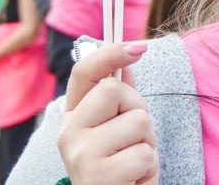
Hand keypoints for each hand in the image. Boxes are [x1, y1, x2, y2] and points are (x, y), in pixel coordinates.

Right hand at [57, 42, 158, 184]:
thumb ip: (119, 98)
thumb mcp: (118, 129)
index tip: (138, 46)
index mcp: (73, 117)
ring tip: (134, 161)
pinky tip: (134, 179)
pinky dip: (149, 167)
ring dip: (147, 143)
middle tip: (134, 138)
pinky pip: (143, 153)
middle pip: (115, 90)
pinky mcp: (99, 175)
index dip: (110, 54)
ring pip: (137, 121)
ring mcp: (81, 154)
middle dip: (138, 110)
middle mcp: (69, 132)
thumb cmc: (119, 168)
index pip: (84, 72)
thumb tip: (126, 60)